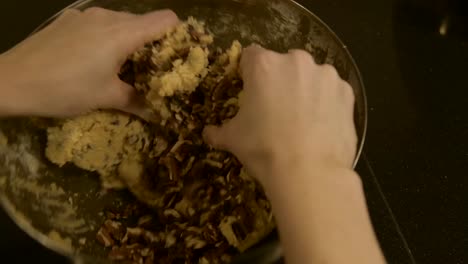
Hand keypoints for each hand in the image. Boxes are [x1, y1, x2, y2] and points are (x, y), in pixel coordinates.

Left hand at [0, 8, 177, 117]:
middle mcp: (107, 16)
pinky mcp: (68, 20)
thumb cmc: (64, 89)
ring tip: (122, 68)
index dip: (178, 35)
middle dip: (153, 45)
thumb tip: (160, 115)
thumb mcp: (105, 98)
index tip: (178, 57)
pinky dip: (107, 39)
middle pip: (144, 22)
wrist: (10, 81)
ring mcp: (85, 15)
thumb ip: (137, 102)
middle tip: (152, 72)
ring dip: (128, 43)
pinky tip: (92, 60)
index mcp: (122, 32)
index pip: (166, 19)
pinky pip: (99, 24)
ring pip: (121, 23)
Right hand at [204, 45, 356, 186]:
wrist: (309, 173)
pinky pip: (332, 91)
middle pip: (283, 64)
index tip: (250, 91)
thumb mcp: (233, 140)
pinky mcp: (346, 91)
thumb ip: (219, 131)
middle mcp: (295, 61)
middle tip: (277, 109)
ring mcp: (325, 74)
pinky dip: (327, 102)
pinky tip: (322, 125)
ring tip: (303, 119)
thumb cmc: (264, 150)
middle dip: (279, 81)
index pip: (250, 56)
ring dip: (305, 89)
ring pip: (310, 75)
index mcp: (263, 66)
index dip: (248, 73)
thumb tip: (208, 133)